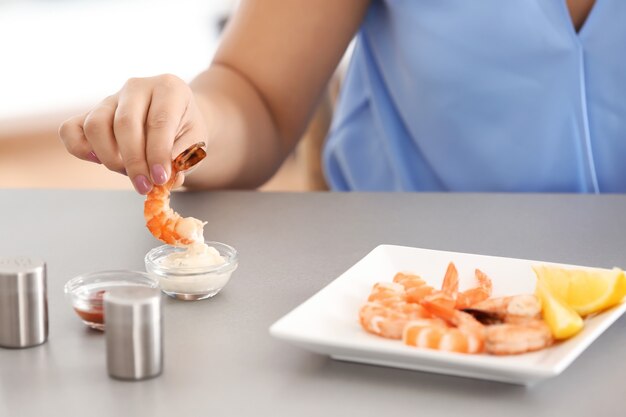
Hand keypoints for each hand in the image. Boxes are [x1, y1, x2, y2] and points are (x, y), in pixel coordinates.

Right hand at [59, 74, 207, 193]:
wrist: (177, 117)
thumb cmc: (186, 131)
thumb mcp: (196, 143)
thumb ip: (182, 159)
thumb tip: (166, 179)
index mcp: (170, 88)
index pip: (159, 121)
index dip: (158, 153)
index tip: (160, 179)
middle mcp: (137, 87)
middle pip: (125, 124)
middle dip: (134, 162)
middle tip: (144, 186)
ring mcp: (111, 98)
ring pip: (96, 125)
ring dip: (110, 158)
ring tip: (129, 173)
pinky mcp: (91, 112)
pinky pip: (71, 129)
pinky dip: (79, 148)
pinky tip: (98, 160)